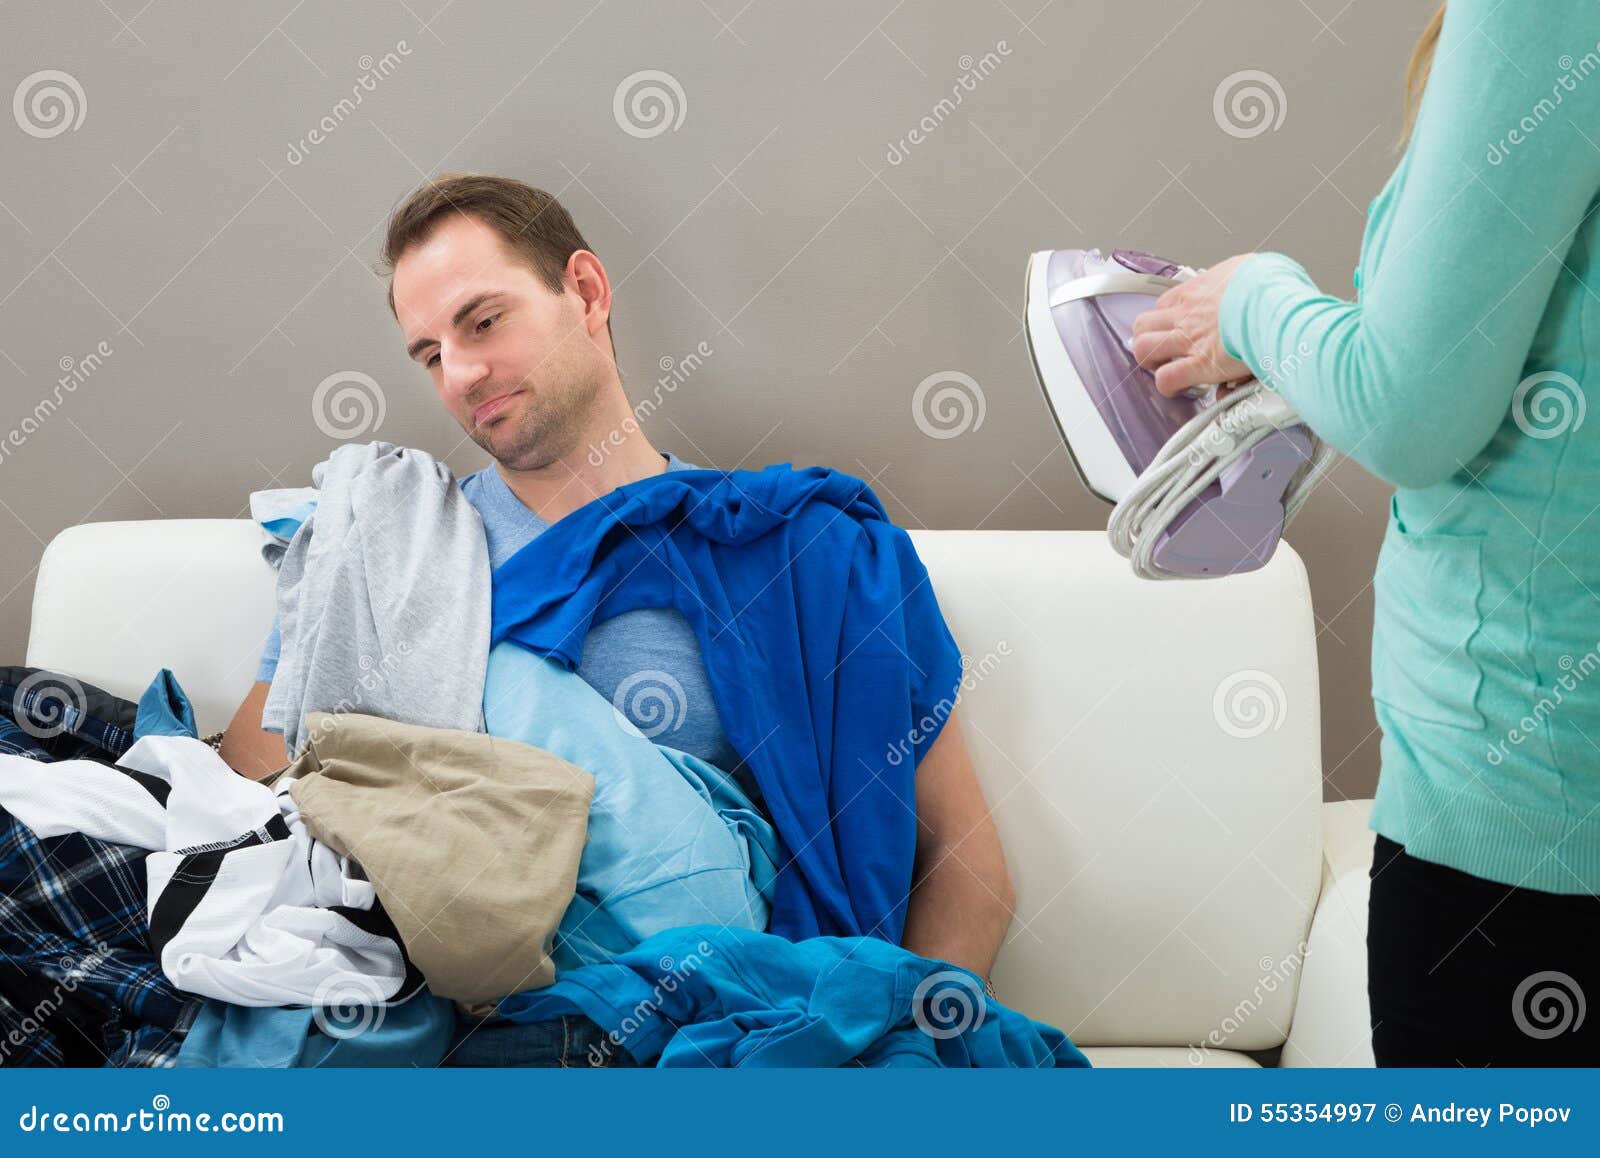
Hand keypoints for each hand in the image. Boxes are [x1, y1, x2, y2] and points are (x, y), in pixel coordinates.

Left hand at [1131, 253, 1257, 396]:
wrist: (1276, 299)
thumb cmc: (1270, 284)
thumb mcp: (1250, 269)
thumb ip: (1241, 280)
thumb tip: (1245, 285)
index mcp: (1199, 290)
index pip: (1165, 303)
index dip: (1166, 318)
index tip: (1175, 326)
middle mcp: (1188, 314)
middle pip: (1144, 324)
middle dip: (1148, 338)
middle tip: (1161, 349)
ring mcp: (1190, 339)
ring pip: (1144, 349)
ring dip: (1151, 361)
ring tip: (1166, 368)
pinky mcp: (1201, 364)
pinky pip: (1167, 378)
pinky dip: (1169, 385)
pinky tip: (1180, 386)